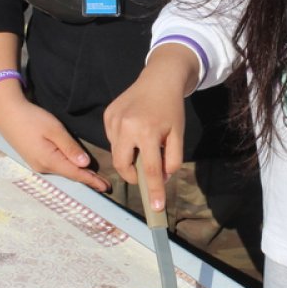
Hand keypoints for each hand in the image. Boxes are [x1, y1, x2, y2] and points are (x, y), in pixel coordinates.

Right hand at [0, 86, 110, 190]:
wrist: (6, 113)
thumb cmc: (31, 118)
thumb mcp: (54, 130)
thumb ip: (69, 147)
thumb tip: (85, 164)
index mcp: (49, 160)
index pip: (76, 174)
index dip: (92, 180)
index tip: (106, 187)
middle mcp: (43, 167)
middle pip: (70, 175)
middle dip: (88, 179)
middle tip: (105, 185)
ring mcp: (37, 164)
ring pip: (64, 171)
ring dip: (79, 174)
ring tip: (95, 178)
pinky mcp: (35, 158)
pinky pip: (57, 166)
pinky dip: (69, 168)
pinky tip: (77, 167)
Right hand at [104, 44, 198, 211]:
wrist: (160, 79)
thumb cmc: (171, 108)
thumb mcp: (178, 134)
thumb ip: (171, 159)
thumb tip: (161, 180)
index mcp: (147, 132)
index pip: (149, 170)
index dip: (154, 191)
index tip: (156, 208)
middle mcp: (126, 127)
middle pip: (123, 165)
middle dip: (133, 176)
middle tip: (144, 173)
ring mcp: (113, 120)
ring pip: (116, 153)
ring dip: (129, 156)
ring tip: (143, 144)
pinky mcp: (108, 115)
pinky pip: (112, 139)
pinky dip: (123, 143)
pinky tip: (134, 131)